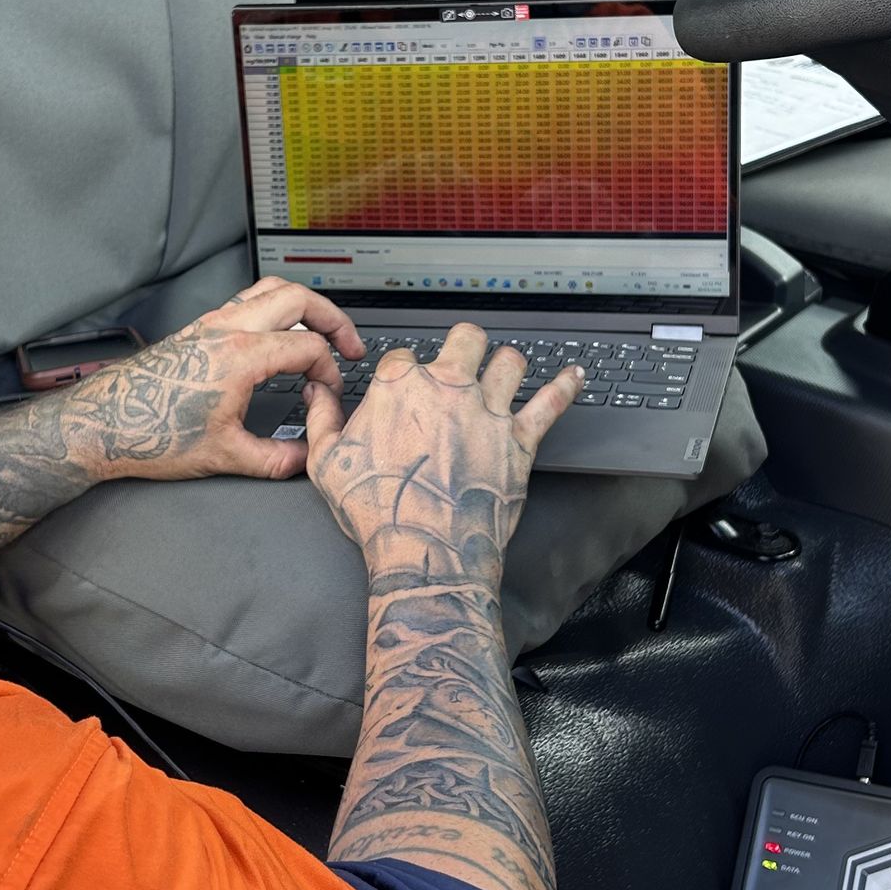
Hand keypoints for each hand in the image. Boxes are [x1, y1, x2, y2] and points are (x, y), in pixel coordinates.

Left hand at [67, 277, 364, 482]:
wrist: (102, 424)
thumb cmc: (151, 435)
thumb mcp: (225, 457)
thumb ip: (277, 460)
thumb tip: (307, 457)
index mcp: (240, 355)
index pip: (308, 347)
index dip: (330, 371)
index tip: (329, 393)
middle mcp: (226, 329)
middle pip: (298, 298)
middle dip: (333, 318)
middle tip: (349, 344)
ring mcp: (209, 324)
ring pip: (270, 289)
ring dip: (303, 305)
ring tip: (320, 329)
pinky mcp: (197, 329)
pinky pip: (247, 301)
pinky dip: (275, 309)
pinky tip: (277, 335)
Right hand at [305, 324, 583, 587]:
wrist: (424, 551)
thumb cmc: (377, 511)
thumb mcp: (327, 463)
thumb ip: (320, 418)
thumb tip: (316, 392)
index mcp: (400, 386)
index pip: (405, 356)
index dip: (405, 370)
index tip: (406, 386)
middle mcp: (447, 387)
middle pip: (465, 338)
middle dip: (464, 344)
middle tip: (464, 355)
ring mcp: (487, 410)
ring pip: (510, 361)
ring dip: (508, 362)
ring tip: (507, 367)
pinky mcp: (519, 439)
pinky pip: (551, 401)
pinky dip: (566, 385)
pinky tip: (575, 375)